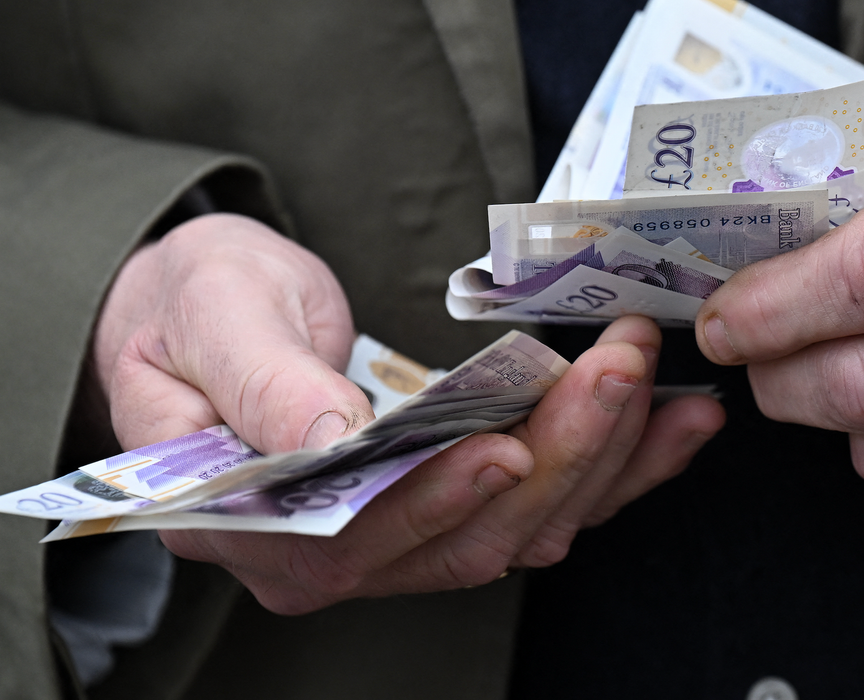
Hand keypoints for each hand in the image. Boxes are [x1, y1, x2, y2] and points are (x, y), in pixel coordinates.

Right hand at [96, 215, 723, 611]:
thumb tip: (327, 433)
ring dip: (598, 457)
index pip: (353, 537)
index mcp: (252, 524)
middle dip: (553, 454)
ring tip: (652, 378)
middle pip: (462, 539)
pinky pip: (545, 503)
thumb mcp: (209, 317)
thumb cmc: (191, 310)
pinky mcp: (452, 506)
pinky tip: (672, 423)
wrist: (212, 314)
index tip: (508, 445)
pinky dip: (615, 467)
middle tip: (615, 366)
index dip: (434, 502)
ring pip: (519, 528)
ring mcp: (399, 539)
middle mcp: (333, 553)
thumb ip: (261, 378)